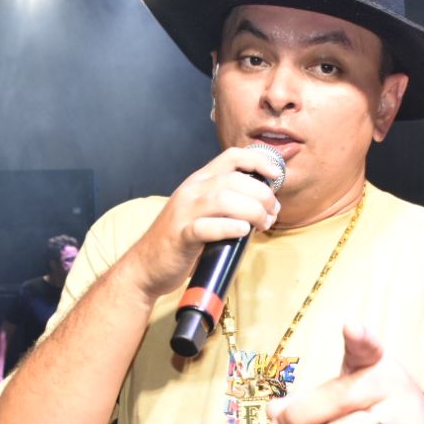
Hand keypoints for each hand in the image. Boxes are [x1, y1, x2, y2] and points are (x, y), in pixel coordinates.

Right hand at [115, 147, 282, 301]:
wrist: (146, 266)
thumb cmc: (181, 241)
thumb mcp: (203, 213)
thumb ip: (228, 205)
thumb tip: (264, 208)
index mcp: (199, 182)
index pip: (232, 157)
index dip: (259, 161)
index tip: (276, 175)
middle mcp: (191, 191)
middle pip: (234, 179)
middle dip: (262, 194)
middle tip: (272, 212)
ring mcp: (184, 212)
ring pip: (223, 199)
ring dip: (251, 210)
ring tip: (263, 223)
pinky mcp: (180, 236)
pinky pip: (205, 227)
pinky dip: (228, 227)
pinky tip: (243, 232)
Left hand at [268, 324, 423, 423]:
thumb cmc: (378, 413)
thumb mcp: (348, 397)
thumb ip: (311, 402)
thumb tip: (273, 411)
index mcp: (377, 365)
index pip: (368, 348)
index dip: (360, 339)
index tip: (351, 328)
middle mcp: (394, 386)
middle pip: (343, 397)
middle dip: (302, 414)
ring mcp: (407, 418)